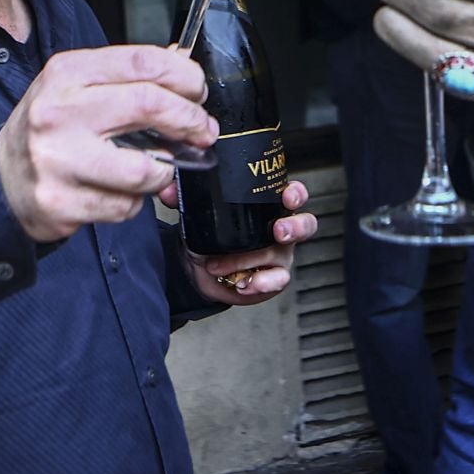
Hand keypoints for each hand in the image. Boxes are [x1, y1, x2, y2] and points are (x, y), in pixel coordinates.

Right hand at [0, 46, 216, 243]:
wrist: (0, 178)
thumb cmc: (49, 129)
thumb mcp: (76, 87)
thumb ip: (126, 78)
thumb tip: (184, 73)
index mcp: (68, 74)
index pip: (143, 62)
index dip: (185, 76)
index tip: (197, 91)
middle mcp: (60, 112)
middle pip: (150, 105)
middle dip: (190, 120)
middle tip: (201, 130)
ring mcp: (59, 159)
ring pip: (146, 168)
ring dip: (165, 171)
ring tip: (157, 167)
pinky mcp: (62, 202)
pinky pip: (126, 205)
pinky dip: (135, 201)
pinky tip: (119, 191)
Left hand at [157, 179, 317, 305]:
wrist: (198, 268)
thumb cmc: (208, 234)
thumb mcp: (197, 214)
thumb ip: (184, 199)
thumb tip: (169, 190)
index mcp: (267, 206)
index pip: (292, 194)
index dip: (296, 193)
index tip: (288, 195)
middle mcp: (278, 229)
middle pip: (305, 224)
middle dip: (296, 226)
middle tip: (278, 230)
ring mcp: (278, 256)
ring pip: (284, 256)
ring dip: (262, 259)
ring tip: (246, 267)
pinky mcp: (271, 280)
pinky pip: (276, 282)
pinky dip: (260, 284)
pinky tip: (244, 284)